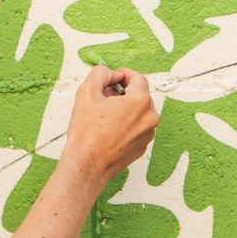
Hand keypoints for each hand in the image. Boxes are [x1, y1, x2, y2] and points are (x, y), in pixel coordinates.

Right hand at [62, 64, 158, 185]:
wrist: (87, 165)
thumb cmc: (87, 132)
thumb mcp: (87, 92)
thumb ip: (100, 74)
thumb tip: (109, 73)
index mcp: (140, 102)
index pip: (137, 78)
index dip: (122, 74)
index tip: (112, 78)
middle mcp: (150, 118)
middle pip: (139, 95)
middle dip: (122, 92)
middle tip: (104, 97)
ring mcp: (148, 134)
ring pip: (139, 112)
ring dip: (125, 108)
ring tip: (104, 115)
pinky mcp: (143, 146)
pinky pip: (137, 127)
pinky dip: (126, 124)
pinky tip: (109, 130)